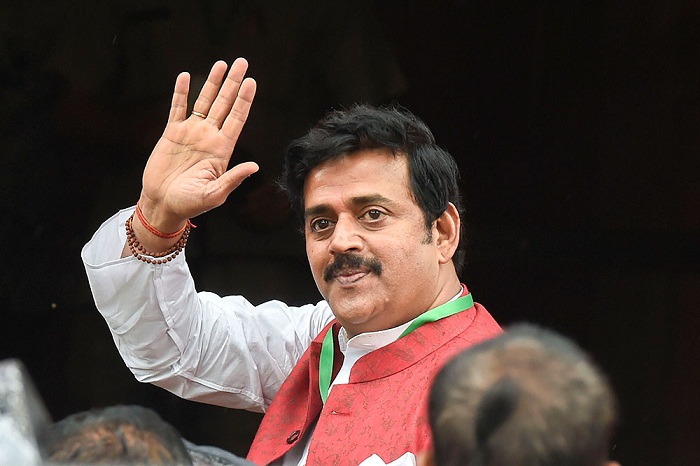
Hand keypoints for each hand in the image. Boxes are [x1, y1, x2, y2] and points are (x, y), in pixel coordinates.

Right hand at [138, 58, 258, 232]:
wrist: (163, 204)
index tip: (252, 82)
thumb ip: (233, 178)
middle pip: (224, 103)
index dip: (244, 100)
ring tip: (221, 64)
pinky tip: (185, 77)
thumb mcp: (214, 194)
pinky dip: (181, 93)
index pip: (237, 119)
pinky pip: (177, 108)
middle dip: (233, 83)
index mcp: (222, 149)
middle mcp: (209, 137)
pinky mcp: (171, 134)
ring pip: (204, 101)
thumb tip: (254, 166)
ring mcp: (191, 133)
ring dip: (212, 82)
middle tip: (242, 62)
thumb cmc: (190, 204)